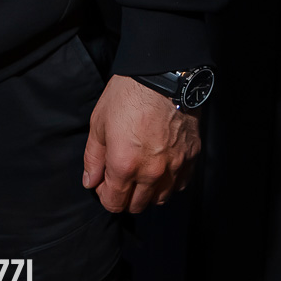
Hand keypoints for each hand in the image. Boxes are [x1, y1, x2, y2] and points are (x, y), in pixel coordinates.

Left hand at [82, 75, 200, 213]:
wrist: (163, 75)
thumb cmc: (127, 95)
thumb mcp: (99, 122)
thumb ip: (93, 158)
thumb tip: (90, 182)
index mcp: (124, 165)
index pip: (114, 203)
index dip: (104, 195)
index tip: (103, 181)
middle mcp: (152, 173)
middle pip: (137, 205)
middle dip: (125, 196)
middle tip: (120, 175)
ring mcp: (175, 167)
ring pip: (160, 199)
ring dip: (148, 192)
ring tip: (141, 172)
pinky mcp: (191, 158)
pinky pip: (180, 184)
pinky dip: (170, 182)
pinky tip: (162, 167)